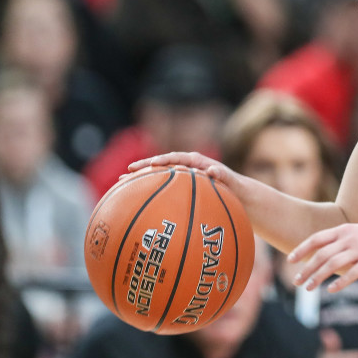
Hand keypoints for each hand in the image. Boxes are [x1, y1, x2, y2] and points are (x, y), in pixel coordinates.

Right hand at [120, 152, 237, 189]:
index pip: (176, 158)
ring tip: (121, 183)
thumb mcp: (232, 181)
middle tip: (127, 172)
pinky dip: (148, 191)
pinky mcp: (178, 187)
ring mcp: (180, 176)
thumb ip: (223, 175)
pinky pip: (161, 187)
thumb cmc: (234, 187)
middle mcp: (185, 166)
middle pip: (161, 164)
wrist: (236, 194)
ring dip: (141, 179)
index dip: (163, 160)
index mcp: (197, 161)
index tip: (151, 163)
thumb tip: (213, 170)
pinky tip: (133, 200)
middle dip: (144, 167)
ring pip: (157, 176)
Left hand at [288, 223, 357, 292]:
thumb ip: (340, 241)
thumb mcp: (357, 234)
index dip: (302, 249)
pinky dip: (339, 282)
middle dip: (306, 269)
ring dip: (317, 277)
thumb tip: (321, 253)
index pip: (317, 238)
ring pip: (333, 264)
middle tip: (296, 281)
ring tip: (308, 288)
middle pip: (322, 254)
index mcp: (344, 230)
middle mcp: (350, 238)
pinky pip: (352, 273)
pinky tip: (330, 290)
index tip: (290, 261)